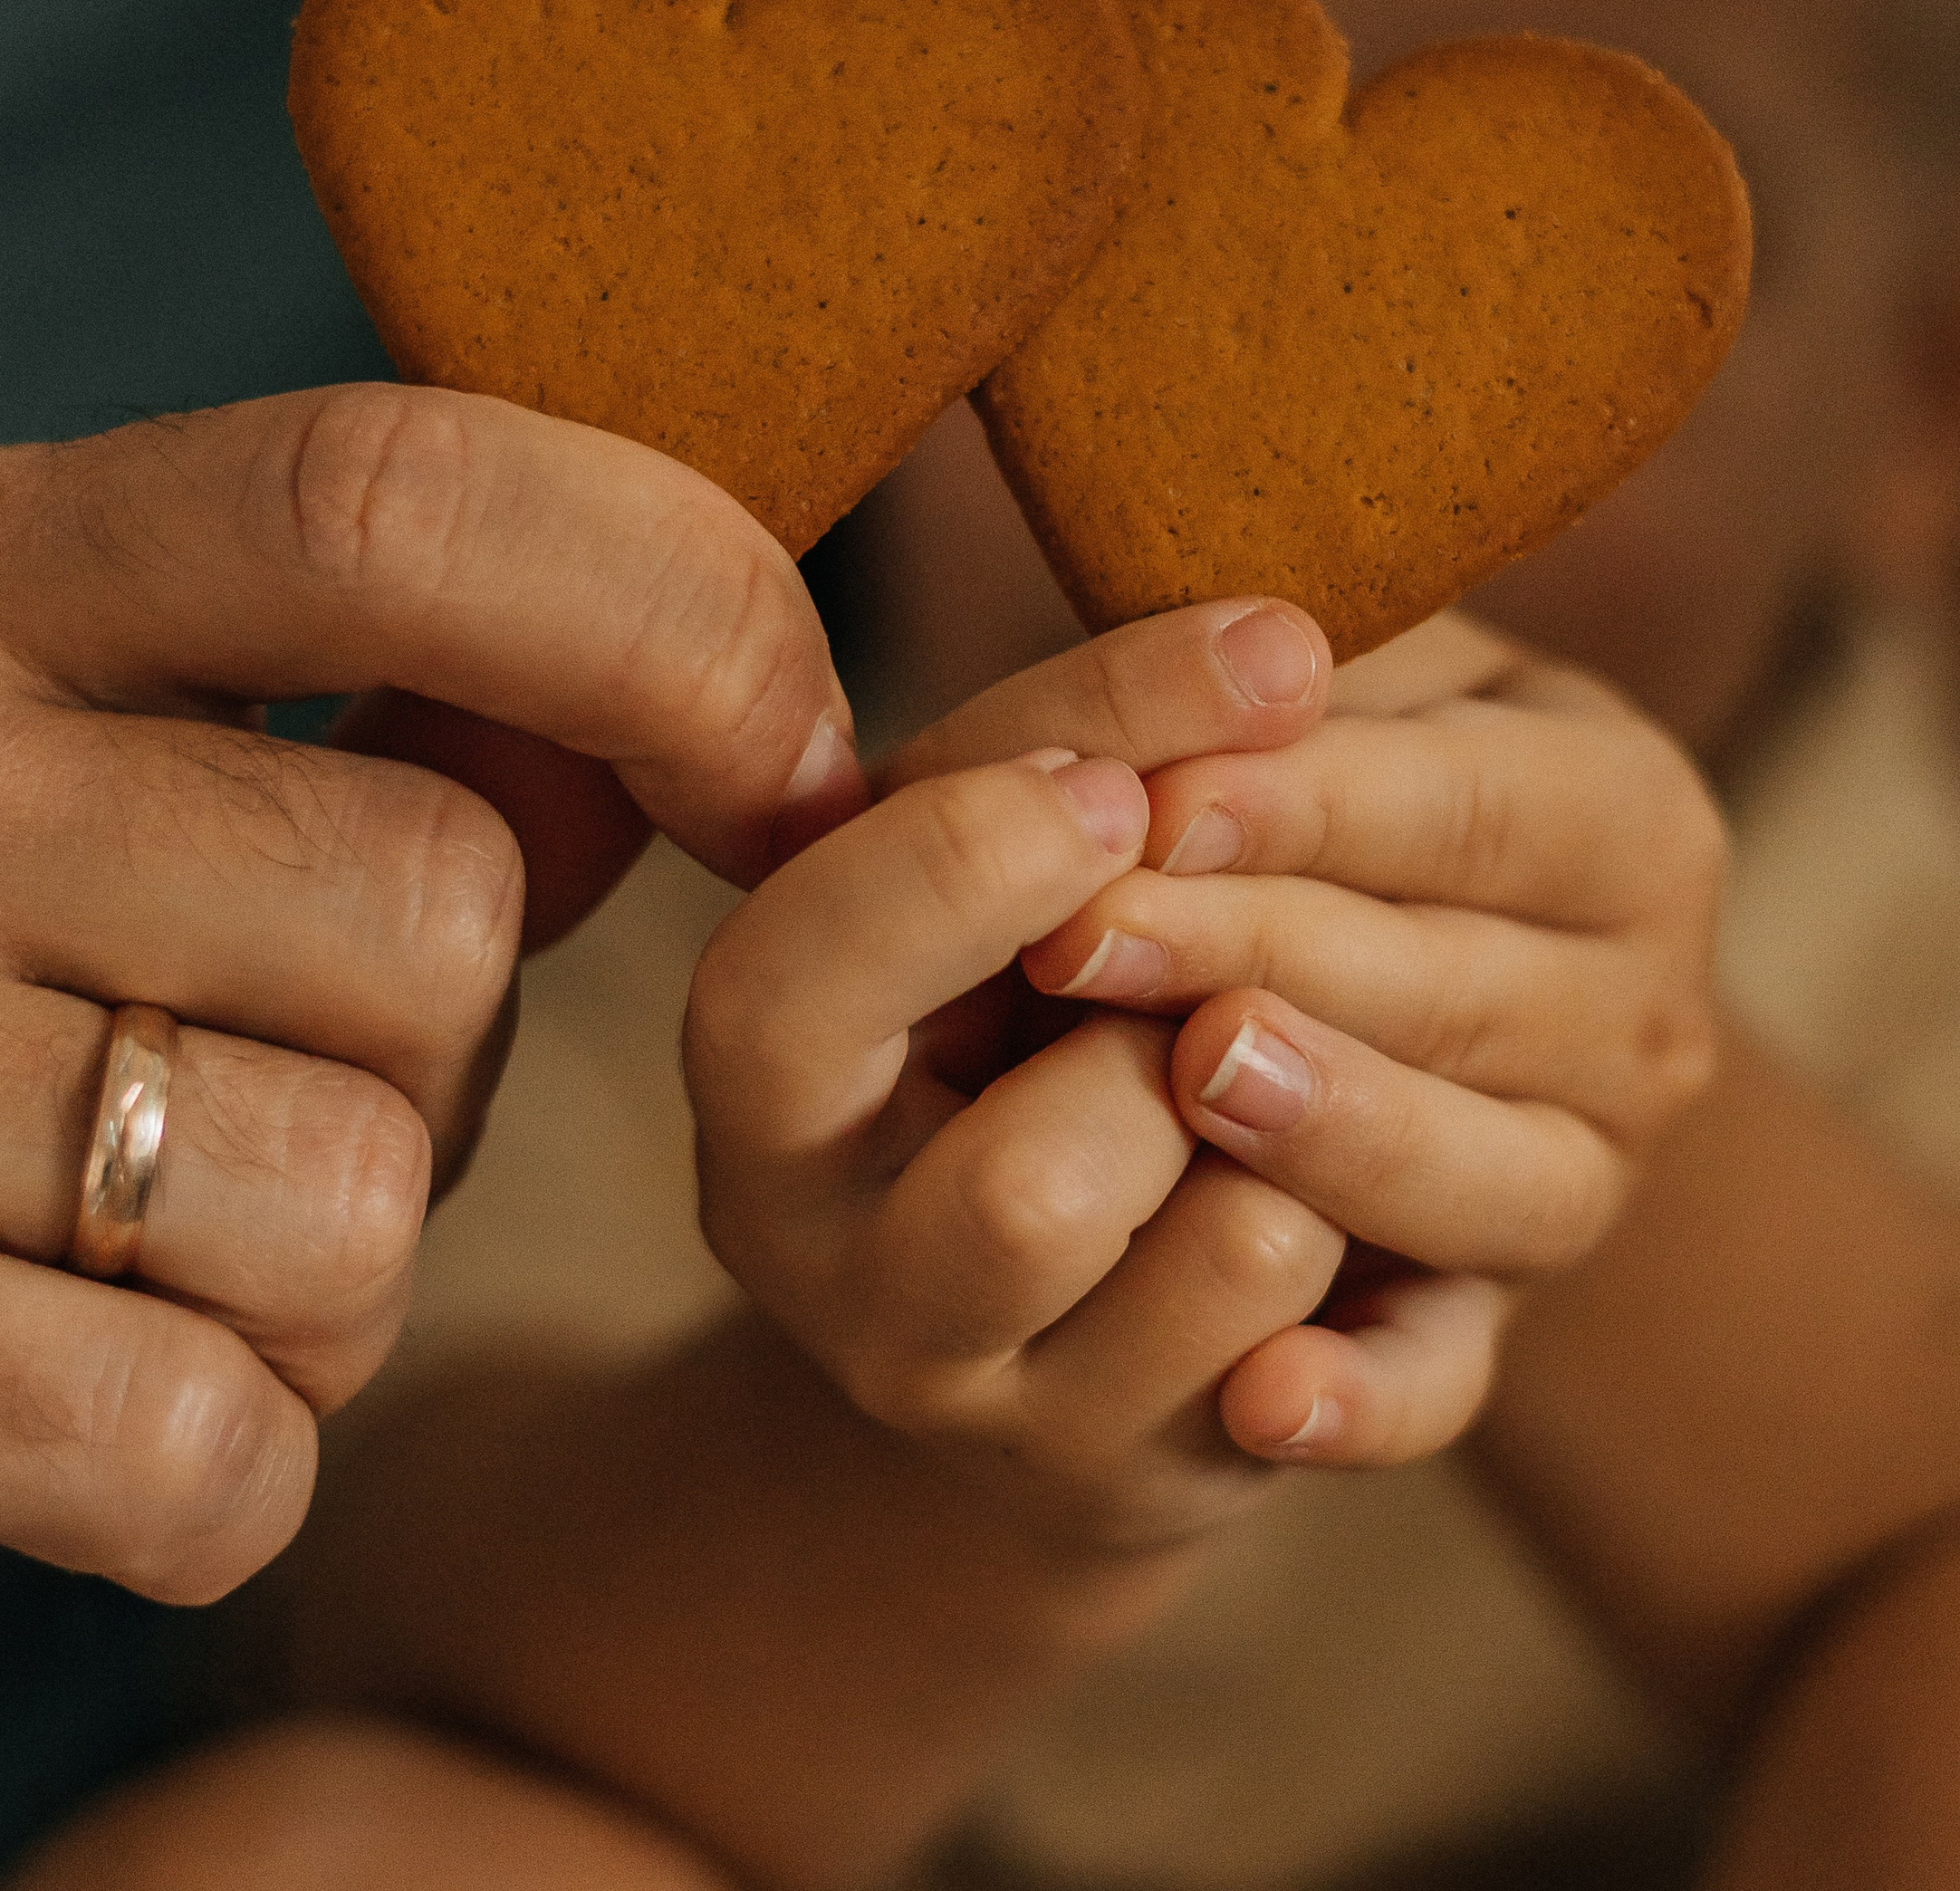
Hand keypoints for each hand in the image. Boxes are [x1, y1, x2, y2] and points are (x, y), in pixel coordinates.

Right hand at [0, 385, 862, 1802]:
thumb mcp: (108, 782)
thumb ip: (401, 726)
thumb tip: (736, 716)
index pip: (387, 491)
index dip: (672, 616)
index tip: (786, 768)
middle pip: (430, 895)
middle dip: (450, 1052)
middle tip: (265, 1100)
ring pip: (361, 1186)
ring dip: (334, 1282)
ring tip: (127, 1256)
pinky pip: (221, 1439)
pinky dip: (216, 1467)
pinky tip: (48, 1416)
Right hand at [686, 603, 1720, 1541]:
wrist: (1054, 1261)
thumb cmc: (1023, 966)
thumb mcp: (993, 847)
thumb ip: (1067, 746)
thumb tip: (1281, 649)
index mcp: (764, 1087)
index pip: (794, 988)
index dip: (963, 871)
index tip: (1115, 788)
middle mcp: (851, 1284)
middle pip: (1025, 1194)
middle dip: (1173, 1042)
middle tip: (1207, 943)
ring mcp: (1014, 1414)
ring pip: (1231, 1259)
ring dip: (1303, 1123)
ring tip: (1275, 1052)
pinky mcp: (1169, 1482)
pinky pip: (1336, 1375)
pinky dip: (1367, 1267)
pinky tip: (1340, 1207)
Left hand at [995, 609, 1724, 1460]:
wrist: (1317, 953)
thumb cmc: (1287, 782)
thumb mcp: (1295, 697)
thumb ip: (1259, 686)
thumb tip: (1260, 658)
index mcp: (1627, 818)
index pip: (1466, 810)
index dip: (1300, 808)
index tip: (1149, 802)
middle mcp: (1646, 1018)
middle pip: (1451, 991)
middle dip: (1254, 953)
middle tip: (1082, 938)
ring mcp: (1584, 1186)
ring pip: (1477, 1184)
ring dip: (1327, 1136)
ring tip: (1191, 1084)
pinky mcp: (1484, 1329)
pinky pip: (1444, 1382)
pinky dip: (1360, 1401)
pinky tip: (1258, 1401)